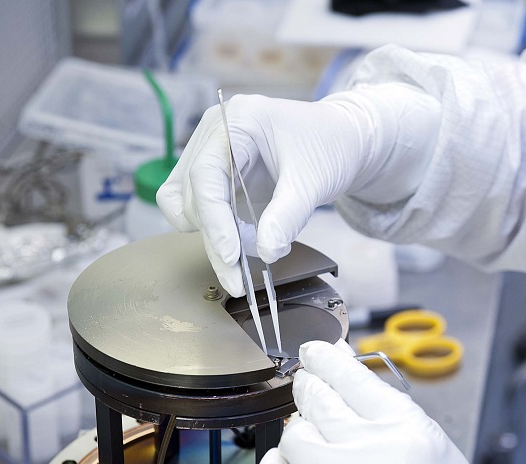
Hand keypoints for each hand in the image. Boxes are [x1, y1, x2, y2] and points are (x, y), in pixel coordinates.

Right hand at [157, 87, 438, 296]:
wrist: (342, 141)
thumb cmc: (330, 149)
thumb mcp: (313, 183)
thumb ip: (288, 217)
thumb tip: (266, 254)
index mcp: (238, 120)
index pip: (206, 173)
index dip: (214, 219)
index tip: (230, 256)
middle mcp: (214, 132)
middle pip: (193, 193)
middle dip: (214, 239)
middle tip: (237, 282)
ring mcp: (209, 151)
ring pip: (183, 203)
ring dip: (208, 235)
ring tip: (241, 260)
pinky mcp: (214, 174)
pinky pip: (196, 206)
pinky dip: (212, 229)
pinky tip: (237, 244)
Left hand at [253, 341, 475, 463]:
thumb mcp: (434, 453)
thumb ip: (396, 422)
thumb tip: (355, 390)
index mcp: (408, 431)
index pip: (354, 377)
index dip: (330, 359)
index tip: (319, 350)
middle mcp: (370, 451)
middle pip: (321, 399)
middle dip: (310, 383)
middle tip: (306, 375)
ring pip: (298, 434)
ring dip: (300, 426)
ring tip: (307, 425)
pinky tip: (282, 462)